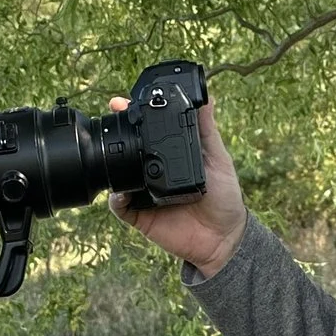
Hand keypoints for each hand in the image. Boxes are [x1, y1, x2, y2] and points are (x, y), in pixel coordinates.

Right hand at [108, 92, 247, 277]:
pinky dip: (115, 199)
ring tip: (112, 152)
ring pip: (117, 175)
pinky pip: (119, 206)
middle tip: (112, 117)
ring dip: (111, 163)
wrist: (223, 237)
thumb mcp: (218, 158)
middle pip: (127, 150)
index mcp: (169, 155)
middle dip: (115, 133)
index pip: (146, 132)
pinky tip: (120, 192)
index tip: (124, 103)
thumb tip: (207, 97)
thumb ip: (207, 130)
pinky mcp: (139, 216)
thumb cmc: (224, 197)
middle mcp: (153, 171)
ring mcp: (143, 193)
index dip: (133, 116)